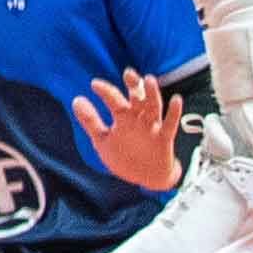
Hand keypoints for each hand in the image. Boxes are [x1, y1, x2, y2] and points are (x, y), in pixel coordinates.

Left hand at [72, 68, 185, 193]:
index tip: (94, 84)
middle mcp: (139, 119)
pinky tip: (177, 99)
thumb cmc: (124, 157)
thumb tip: (76, 99)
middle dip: (134, 85)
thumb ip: (90, 121)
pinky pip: (171, 124)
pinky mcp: (164, 139)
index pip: (115, 100)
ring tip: (149, 79)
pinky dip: (174, 112)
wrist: (146, 180)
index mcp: (124, 118)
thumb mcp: (102, 140)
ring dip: (152, 94)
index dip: (106, 91)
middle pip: (137, 98)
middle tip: (128, 73)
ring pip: (154, 107)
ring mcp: (152, 128)